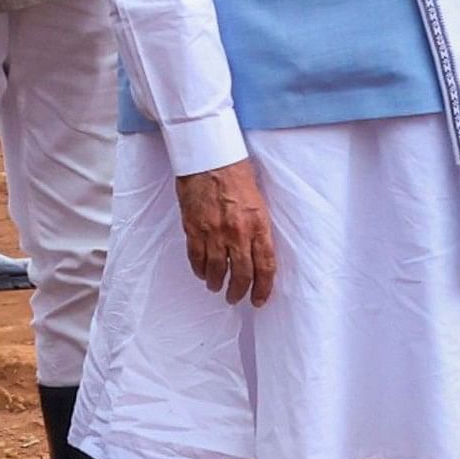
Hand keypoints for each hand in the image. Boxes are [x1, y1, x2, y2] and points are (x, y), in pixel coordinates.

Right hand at [173, 159, 278, 305]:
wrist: (209, 159)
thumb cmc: (237, 174)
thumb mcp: (259, 201)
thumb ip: (258, 227)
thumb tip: (258, 251)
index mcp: (259, 225)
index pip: (265, 266)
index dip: (263, 287)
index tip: (260, 299)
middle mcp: (238, 232)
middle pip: (241, 273)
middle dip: (239, 291)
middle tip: (237, 298)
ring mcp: (214, 232)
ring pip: (216, 270)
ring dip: (216, 283)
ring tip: (217, 287)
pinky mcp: (194, 229)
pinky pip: (196, 257)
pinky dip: (199, 269)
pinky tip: (201, 273)